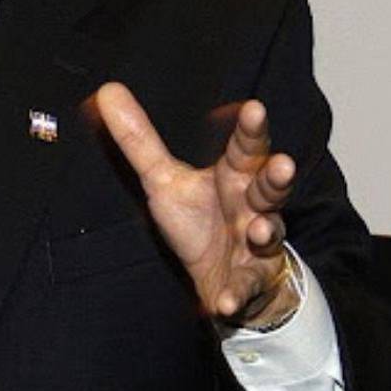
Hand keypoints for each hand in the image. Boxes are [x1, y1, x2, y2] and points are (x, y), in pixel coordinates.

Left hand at [94, 82, 297, 326]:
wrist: (224, 280)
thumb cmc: (201, 221)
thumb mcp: (165, 180)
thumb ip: (139, 140)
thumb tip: (107, 90)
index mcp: (233, 177)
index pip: (245, 148)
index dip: (251, 130)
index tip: (254, 108)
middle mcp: (252, 207)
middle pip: (269, 188)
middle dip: (276, 177)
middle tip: (283, 164)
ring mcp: (256, 246)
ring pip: (269, 236)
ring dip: (266, 232)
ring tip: (260, 230)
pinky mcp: (249, 283)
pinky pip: (245, 289)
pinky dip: (235, 294)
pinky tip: (224, 300)